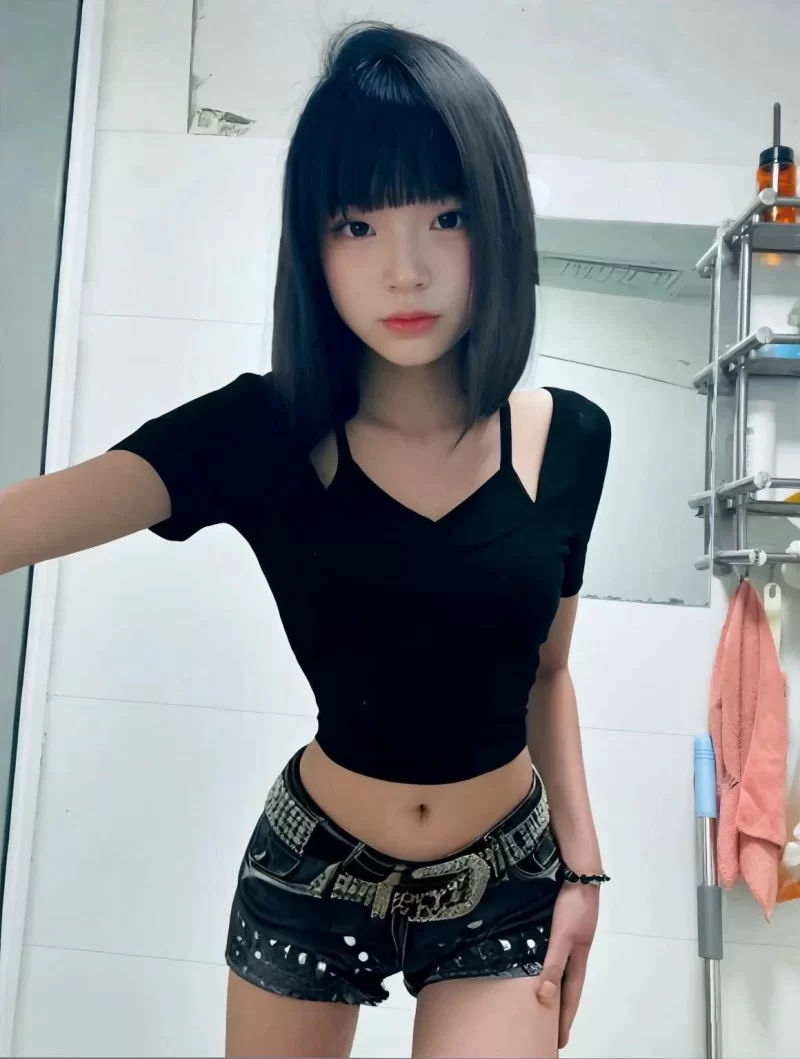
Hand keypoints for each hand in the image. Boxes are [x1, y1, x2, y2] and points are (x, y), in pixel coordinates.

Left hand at [536, 880, 599, 1049]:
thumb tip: (544, 996)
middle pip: (567, 981)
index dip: (565, 1015)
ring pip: (560, 963)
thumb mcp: (563, 937)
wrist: (579, 870)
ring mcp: (570, 931)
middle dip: (560, 1002)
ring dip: (553, 979)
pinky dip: (547, 957)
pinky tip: (535, 955)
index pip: (571, 993)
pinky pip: (552, 946)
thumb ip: (554, 963)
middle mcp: (576, 946)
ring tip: (542, 994)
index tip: (560, 1038)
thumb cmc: (574, 904)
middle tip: (551, 1024)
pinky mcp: (561, 917)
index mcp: (579, 955)